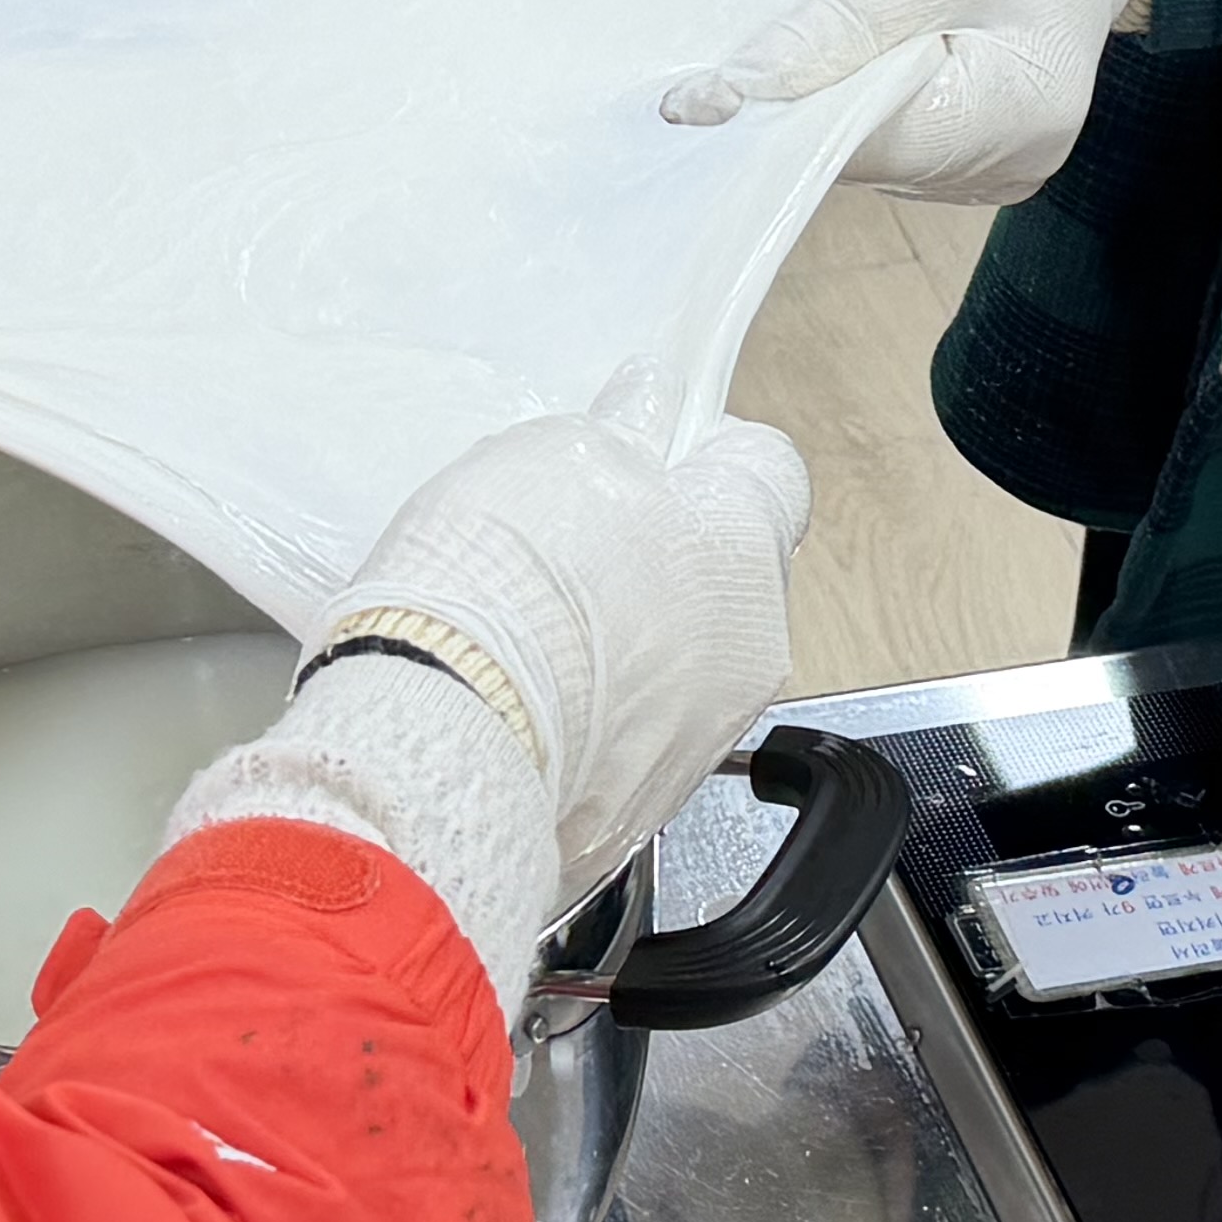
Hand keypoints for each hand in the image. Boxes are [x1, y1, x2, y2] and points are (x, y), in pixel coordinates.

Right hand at [162, 370, 813, 1018]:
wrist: (450, 746)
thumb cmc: (510, 585)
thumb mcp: (558, 456)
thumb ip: (621, 433)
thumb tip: (646, 411)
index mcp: (746, 548)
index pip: (770, 470)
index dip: (705, 448)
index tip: (649, 444)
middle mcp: (750, 653)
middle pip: (723, 574)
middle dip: (660, 551)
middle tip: (569, 536)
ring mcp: (702, 741)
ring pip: (678, 663)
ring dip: (624, 640)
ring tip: (527, 627)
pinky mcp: (643, 809)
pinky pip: (628, 740)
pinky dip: (589, 718)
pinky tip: (518, 699)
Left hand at [664, 0, 1147, 203]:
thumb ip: (833, 27)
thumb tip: (733, 94)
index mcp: (1016, 116)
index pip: (868, 145)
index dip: (781, 121)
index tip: (700, 96)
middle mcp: (1007, 163)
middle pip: (865, 158)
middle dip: (797, 110)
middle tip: (732, 59)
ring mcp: (988, 164)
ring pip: (866, 151)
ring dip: (820, 101)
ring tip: (801, 39)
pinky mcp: (964, 149)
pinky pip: (883, 137)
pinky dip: (848, 96)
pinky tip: (839, 54)